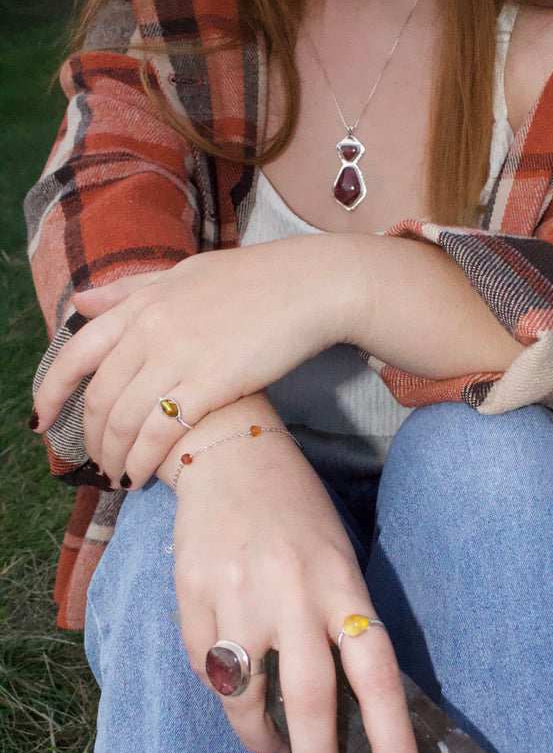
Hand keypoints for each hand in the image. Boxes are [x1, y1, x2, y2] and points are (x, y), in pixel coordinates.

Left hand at [31, 236, 365, 486]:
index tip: (41, 421)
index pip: (76, 353)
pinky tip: (144, 479)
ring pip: (123, 421)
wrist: (311, 286)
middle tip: (96, 463)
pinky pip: (159, 434)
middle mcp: (150, 329)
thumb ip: (129, 292)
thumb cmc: (255, 280)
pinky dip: (143, 461)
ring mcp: (178, 356)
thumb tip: (79, 302)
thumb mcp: (184, 274)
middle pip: (99, 397)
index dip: (51, 391)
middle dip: (90, 439)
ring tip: (119, 478)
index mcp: (142, 303)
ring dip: (114, 457)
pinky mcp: (209, 384)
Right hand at [171, 427, 418, 752]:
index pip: (375, 668)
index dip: (391, 733)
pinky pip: (202, 664)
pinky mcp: (190, 591)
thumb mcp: (337, 554)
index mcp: (340, 579)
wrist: (229, 451)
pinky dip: (220, 686)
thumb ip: (340, 620)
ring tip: (272, 746)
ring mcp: (236, 592)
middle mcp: (292, 590)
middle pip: (309, 697)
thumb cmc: (296, 511)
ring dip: (259, 734)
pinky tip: (232, 682)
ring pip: (243, 694)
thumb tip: (342, 706)